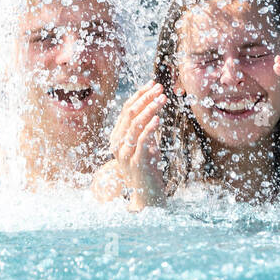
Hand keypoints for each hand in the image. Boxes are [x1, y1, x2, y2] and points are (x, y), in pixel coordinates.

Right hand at [107, 82, 167, 208]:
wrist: (146, 195)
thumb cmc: (148, 169)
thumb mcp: (146, 146)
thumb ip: (146, 130)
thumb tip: (154, 112)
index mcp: (118, 136)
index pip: (126, 109)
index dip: (139, 95)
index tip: (152, 84)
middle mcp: (118, 143)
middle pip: (130, 113)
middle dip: (145, 98)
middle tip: (159, 88)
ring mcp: (125, 152)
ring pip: (135, 124)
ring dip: (150, 109)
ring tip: (162, 99)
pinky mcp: (136, 161)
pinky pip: (142, 140)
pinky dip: (150, 128)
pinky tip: (159, 119)